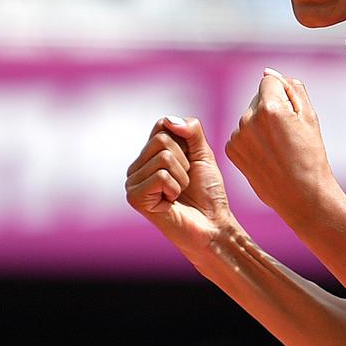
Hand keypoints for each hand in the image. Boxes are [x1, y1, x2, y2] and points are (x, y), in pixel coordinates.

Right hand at [125, 116, 235, 253]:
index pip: (162, 125)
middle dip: (185, 160)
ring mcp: (132, 183)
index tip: (191, 162)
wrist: (212, 224)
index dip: (185, 141)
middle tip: (186, 181)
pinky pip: (161, 176)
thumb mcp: (203, 153)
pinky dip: (175, 187)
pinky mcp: (135, 198)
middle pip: (162, 140)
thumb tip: (169, 121)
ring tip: (179, 192)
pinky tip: (172, 201)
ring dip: (182, 176)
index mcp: (149, 155)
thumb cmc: (207, 191)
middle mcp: (136, 167)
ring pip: (163, 157)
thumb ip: (191, 130)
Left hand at [225, 69, 338, 217]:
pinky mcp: (232, 150)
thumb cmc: (311, 156)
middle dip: (272, 109)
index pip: (270, 81)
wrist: (301, 195)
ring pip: (250, 117)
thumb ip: (292, 88)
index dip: (284, 94)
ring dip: (261, 125)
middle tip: (289, 135)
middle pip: (259, 98)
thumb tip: (268, 72)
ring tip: (279, 148)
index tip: (292, 114)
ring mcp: (238, 136)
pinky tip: (267, 155)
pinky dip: (253, 140)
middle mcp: (248, 119)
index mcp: (270, 107)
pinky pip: (242, 133)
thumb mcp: (310, 117)